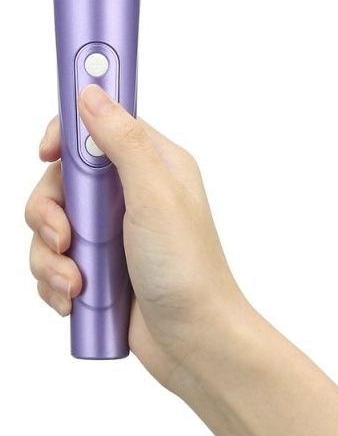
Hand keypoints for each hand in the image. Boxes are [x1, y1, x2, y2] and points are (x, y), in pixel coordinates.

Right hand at [25, 84, 242, 388]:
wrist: (194, 342)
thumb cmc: (188, 268)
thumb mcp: (154, 194)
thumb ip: (122, 141)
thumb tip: (91, 92)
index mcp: (150, 163)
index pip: (96, 126)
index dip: (64, 134)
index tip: (45, 152)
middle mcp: (128, 192)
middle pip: (61, 179)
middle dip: (50, 211)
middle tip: (65, 236)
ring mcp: (111, 231)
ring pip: (51, 223)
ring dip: (51, 255)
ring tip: (76, 282)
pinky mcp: (98, 266)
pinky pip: (53, 261)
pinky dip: (55, 281)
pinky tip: (75, 298)